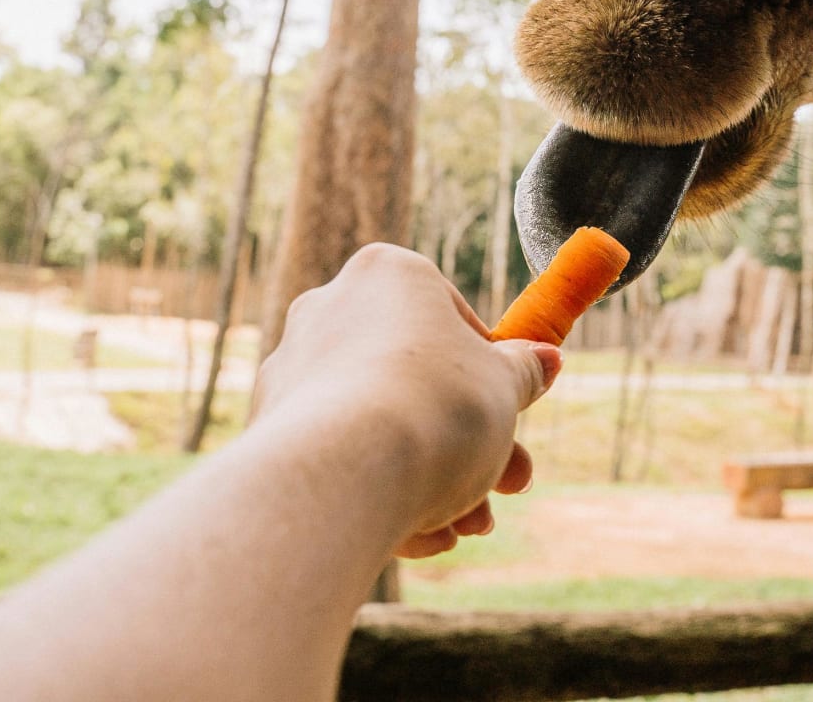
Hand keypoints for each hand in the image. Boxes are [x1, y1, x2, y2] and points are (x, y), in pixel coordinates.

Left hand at [253, 243, 560, 558]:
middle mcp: (329, 310)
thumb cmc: (437, 412)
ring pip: (382, 427)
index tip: (515, 415)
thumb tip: (544, 360)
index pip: (453, 319)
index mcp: (388, 275)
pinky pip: (343, 460)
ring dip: (436, 479)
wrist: (345, 476)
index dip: (494, 376)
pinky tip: (422, 537)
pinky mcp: (268, 432)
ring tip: (468, 527)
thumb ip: (522, 372)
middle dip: (472, 442)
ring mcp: (293, 371)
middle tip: (509, 485)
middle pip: (418, 381)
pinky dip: (384, 494)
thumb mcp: (505, 389)